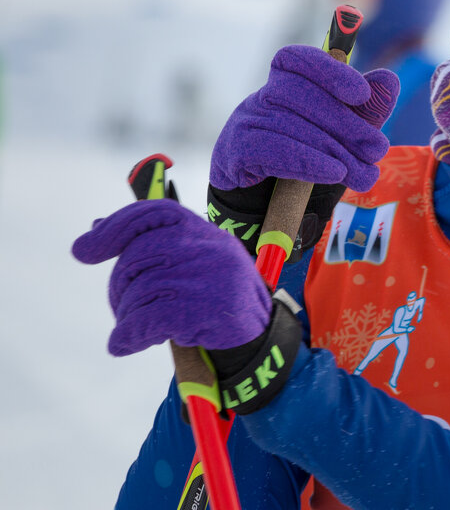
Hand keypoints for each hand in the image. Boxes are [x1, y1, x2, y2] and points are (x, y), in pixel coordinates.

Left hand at [72, 200, 270, 356]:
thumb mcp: (196, 260)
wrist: (258, 334)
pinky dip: (127, 336)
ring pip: (139, 291)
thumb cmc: (218, 295)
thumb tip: (96, 228)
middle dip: (119, 287)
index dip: (115, 228)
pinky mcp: (200, 311)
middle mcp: (207, 249)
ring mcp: (206, 278)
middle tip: (124, 308)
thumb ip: (155, 243)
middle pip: (138, 256)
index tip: (83, 251)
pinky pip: (145, 320)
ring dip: (127, 316)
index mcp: (205, 232)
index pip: (154, 213)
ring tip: (137, 329)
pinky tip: (125, 344)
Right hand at [210, 44, 398, 192]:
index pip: (298, 60)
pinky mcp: (233, 153)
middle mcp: (261, 98)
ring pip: (289, 125)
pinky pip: (270, 150)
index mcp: (285, 85)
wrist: (263, 209)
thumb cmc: (306, 163)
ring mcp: (243, 123)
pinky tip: (334, 172)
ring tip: (364, 174)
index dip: (330, 70)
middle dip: (346, 123)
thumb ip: (366, 110)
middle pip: (299, 95)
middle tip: (378, 149)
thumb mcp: (342, 137)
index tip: (362, 95)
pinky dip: (308, 161)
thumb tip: (389, 80)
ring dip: (334, 150)